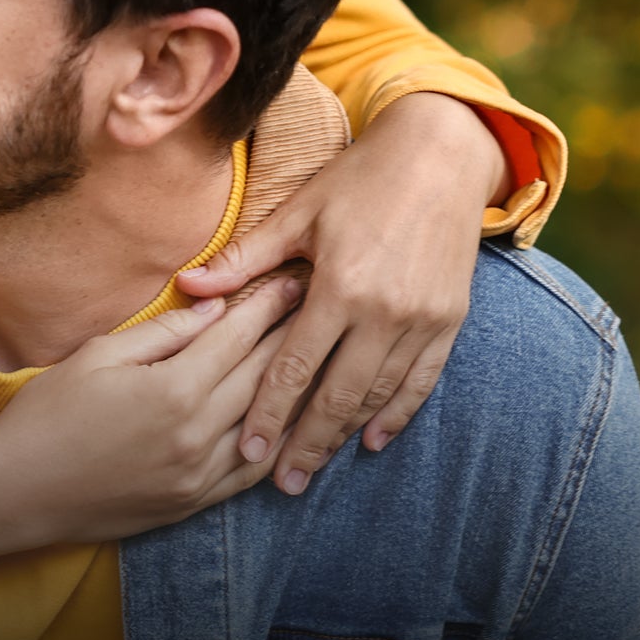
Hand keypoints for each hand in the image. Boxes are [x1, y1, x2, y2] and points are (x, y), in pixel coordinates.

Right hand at [0, 275, 301, 587]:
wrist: (16, 492)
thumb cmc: (46, 415)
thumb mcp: (96, 356)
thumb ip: (162, 333)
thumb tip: (213, 311)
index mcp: (173, 389)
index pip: (237, 337)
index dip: (267, 305)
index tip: (291, 280)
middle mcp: (198, 434)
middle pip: (262, 377)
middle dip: (292, 336)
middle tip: (316, 307)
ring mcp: (200, 475)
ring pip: (268, 427)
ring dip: (296, 392)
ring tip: (317, 361)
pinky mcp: (193, 503)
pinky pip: (252, 472)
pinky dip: (277, 444)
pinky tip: (290, 424)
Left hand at [176, 92, 505, 492]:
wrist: (441, 156)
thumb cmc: (357, 180)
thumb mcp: (297, 212)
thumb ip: (245, 258)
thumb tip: (188, 285)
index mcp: (341, 286)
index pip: (296, 366)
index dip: (270, 412)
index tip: (248, 452)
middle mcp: (386, 310)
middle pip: (339, 395)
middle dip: (306, 443)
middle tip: (280, 484)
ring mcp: (424, 319)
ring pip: (379, 394)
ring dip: (345, 435)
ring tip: (313, 468)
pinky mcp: (451, 320)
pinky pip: (422, 379)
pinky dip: (398, 413)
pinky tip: (372, 439)